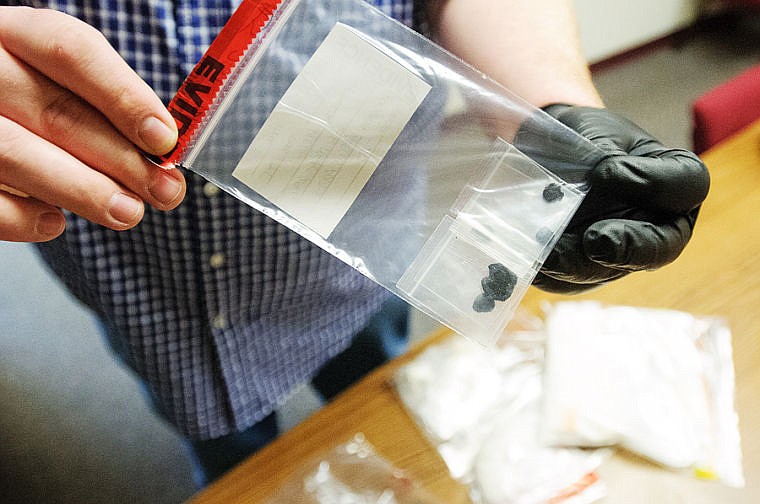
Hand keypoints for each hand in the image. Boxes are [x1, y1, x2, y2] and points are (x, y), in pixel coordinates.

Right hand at [0, 7, 184, 242]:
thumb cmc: (32, 100)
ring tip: (128, 211)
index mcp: (15, 34)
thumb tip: (163, 152)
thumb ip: (108, 107)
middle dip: (120, 158)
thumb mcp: (64, 84)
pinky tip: (56, 222)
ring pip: (16, 152)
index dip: (124, 97)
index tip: (165, 138)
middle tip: (164, 190)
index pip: (72, 50)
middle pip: (54, 111)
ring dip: (83, 189)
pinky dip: (22, 216)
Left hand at [534, 105, 709, 292]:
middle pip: (660, 249)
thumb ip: (603, 151)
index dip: (650, 182)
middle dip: (629, 248)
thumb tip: (595, 180)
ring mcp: (620, 255)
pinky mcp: (580, 272)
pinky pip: (566, 280)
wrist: (552, 153)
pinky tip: (531, 257)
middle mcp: (658, 225)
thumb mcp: (600, 132)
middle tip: (596, 240)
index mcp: (676, 182)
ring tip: (549, 252)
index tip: (605, 171)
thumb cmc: (587, 138)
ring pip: (607, 271)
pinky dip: (547, 270)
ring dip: (575, 264)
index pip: (686, 186)